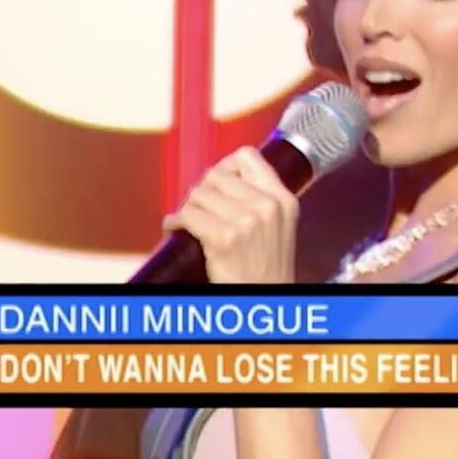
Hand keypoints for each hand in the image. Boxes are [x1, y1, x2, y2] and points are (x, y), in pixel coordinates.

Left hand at [161, 146, 299, 283]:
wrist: (264, 301)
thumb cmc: (266, 269)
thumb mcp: (278, 226)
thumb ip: (261, 199)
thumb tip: (223, 177)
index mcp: (282, 200)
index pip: (248, 157)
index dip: (225, 165)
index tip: (216, 181)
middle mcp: (266, 207)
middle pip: (216, 175)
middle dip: (201, 190)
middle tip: (197, 207)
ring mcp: (246, 222)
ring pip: (198, 194)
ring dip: (187, 207)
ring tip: (187, 220)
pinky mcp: (223, 239)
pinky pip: (187, 216)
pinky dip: (175, 221)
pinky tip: (176, 228)